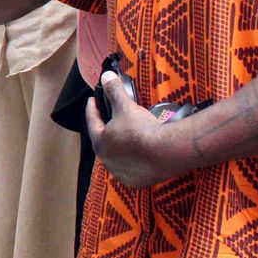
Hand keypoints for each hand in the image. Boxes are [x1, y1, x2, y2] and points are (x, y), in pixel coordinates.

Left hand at [83, 71, 174, 189]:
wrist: (165, 152)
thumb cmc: (141, 128)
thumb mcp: (126, 106)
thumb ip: (114, 91)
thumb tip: (105, 75)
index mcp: (100, 142)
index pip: (92, 121)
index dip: (92, 108)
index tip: (92, 100)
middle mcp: (107, 160)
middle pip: (102, 141)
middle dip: (104, 129)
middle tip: (107, 119)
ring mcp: (121, 173)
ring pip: (116, 157)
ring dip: (118, 147)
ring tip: (124, 137)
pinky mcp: (136, 181)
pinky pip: (131, 169)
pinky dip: (132, 162)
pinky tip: (137, 156)